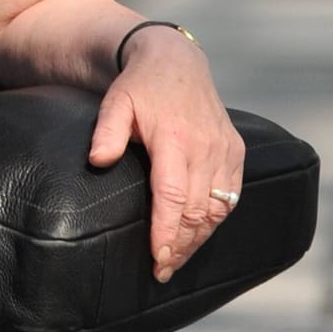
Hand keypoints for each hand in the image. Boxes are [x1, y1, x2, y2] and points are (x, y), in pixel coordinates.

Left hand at [85, 30, 244, 282]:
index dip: (166, 231)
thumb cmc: (139, 86)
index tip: (158, 258)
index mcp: (175, 138)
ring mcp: (225, 149)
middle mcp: (206, 147)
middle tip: (161, 271)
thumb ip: (106, 132)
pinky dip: (216, 220)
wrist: (175, 61)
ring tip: (177, 260)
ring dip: (199, 239)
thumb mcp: (116, 102)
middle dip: (180, 245)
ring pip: (218, 208)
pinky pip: (232, 196)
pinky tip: (199, 235)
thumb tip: (97, 161)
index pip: (173, 196)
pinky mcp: (235, 151)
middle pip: (197, 210)